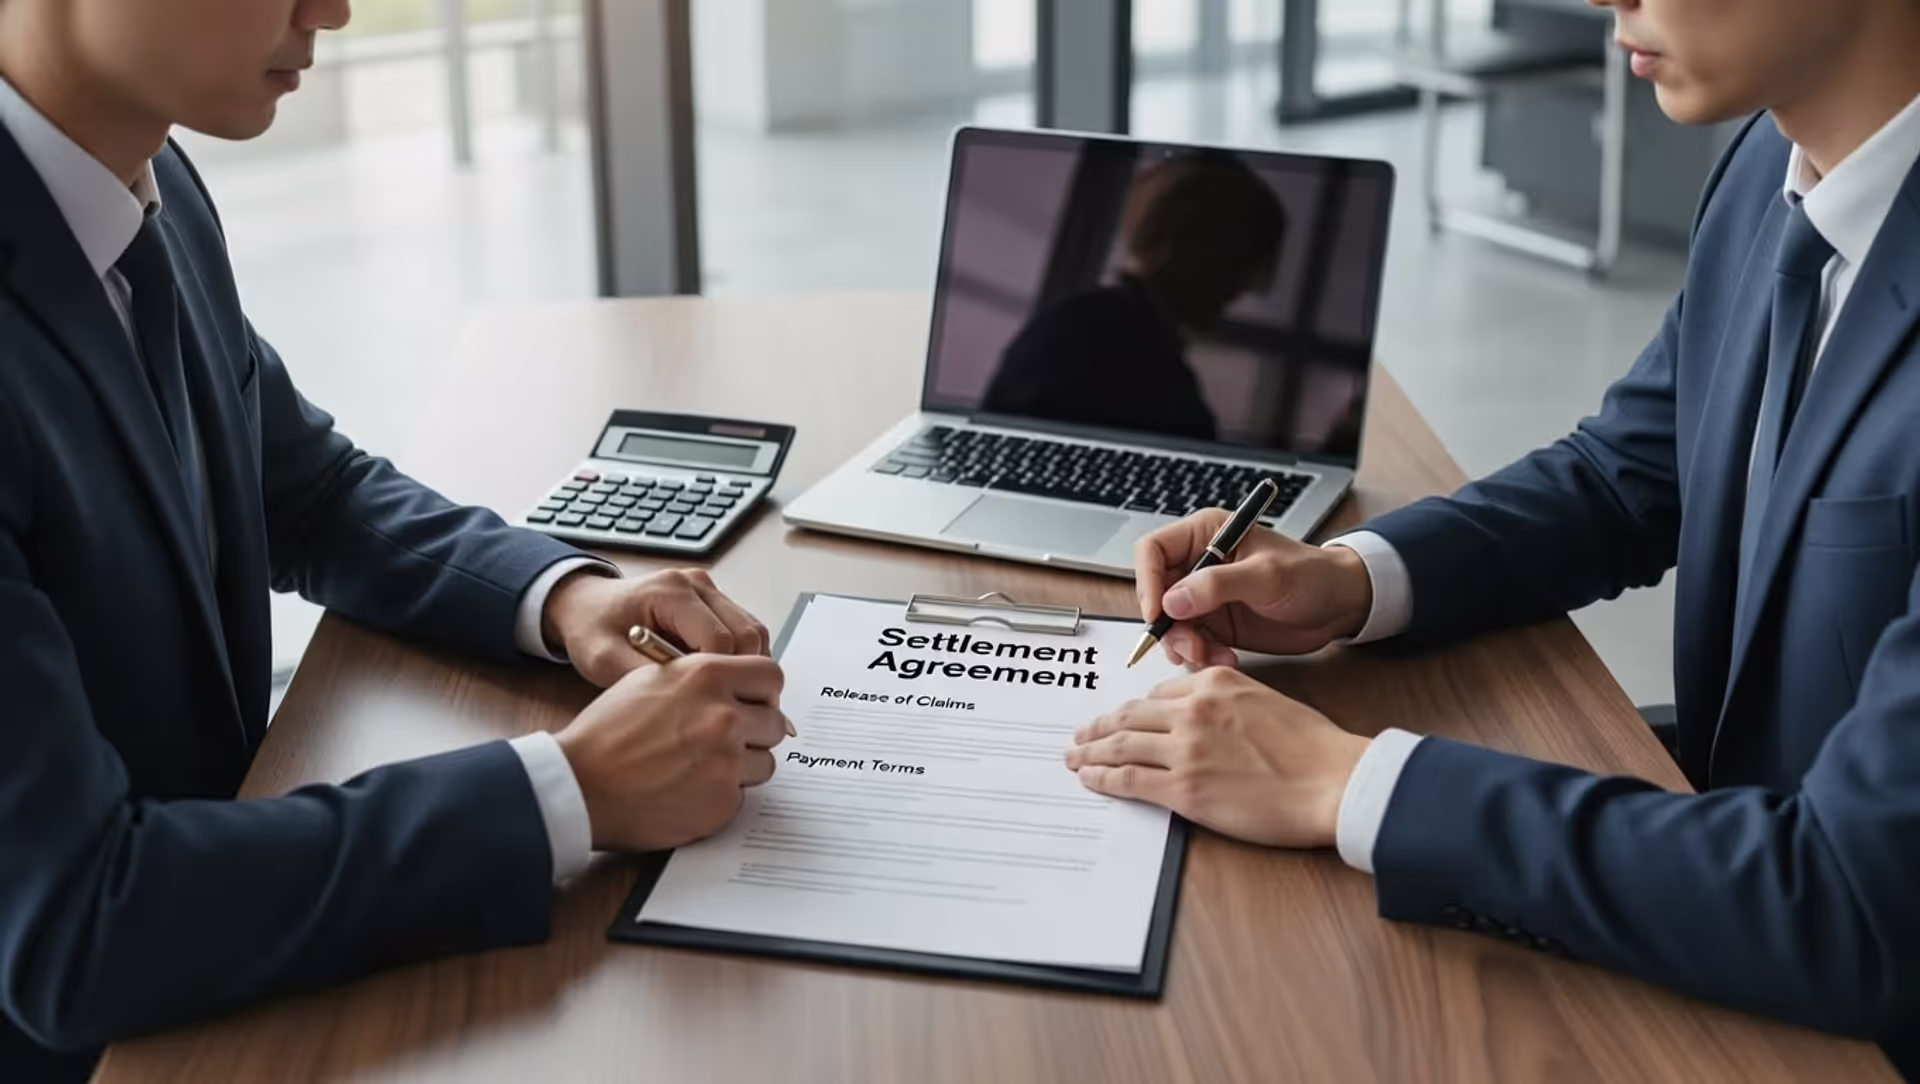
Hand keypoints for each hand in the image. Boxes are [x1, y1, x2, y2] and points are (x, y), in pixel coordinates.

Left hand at [543, 568, 770, 688]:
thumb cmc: (593, 628)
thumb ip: (644, 678)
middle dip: (742, 674)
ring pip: (754, 632)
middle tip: (727, 707)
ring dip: (747, 666)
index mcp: (670, 592)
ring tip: (725, 694)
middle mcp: (696, 584)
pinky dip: (741, 657)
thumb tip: (686, 703)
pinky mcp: (714, 599)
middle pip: (748, 634)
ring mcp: (709, 589)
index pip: (720, 639)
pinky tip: (720, 678)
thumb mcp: (604, 660)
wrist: (586, 605)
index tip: (709, 704)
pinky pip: (745, 629)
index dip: (721, 678)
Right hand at [555, 653, 789, 851]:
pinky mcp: (723, 802)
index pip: (770, 676)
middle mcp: (724, 716)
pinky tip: (689, 791)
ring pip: (765, 762)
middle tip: (724, 741)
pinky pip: (743, 796)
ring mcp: (727, 762)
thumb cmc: (605, 734)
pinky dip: (721, 796)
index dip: (762, 692)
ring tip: (700, 768)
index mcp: (707, 676)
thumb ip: (699, 676)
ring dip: (741, 767)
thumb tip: (736, 683)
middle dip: (754, 732)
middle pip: (774, 722)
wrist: (579, 786)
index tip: (752, 703)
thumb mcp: (649, 679)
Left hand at [1063, 668, 1367, 847]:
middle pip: (1128, 717)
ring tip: (1075, 757)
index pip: (1156, 694)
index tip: (1118, 719)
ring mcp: (1185, 751)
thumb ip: (1223, 699)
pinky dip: (1103, 779)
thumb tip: (1193, 711)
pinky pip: (1129, 781)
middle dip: (1099, 727)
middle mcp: (1193, 711)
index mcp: (1213, 683)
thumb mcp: (1264, 699)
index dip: (1131, 710)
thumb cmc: (1313, 747)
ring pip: (1120, 746)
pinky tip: (1091, 780)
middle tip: (1081, 735)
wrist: (1334, 781)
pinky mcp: (1184, 790)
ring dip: (1090, 752)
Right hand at [1134, 509, 1373, 667]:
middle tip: (1190, 647)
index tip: (1156, 612)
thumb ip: (1218, 585)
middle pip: (1156, 592)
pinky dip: (1201, 655)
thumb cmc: (1312, 575)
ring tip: (1210, 657)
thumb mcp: (1267, 576)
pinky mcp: (1215, 623)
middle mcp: (1199, 563)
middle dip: (1168, 624)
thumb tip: (1171, 601)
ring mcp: (1205, 596)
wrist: (1340, 605)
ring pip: (1170, 623)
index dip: (1147, 580)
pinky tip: (1225, 659)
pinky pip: (1191, 642)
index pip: (1153, 551)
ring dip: (1184, 645)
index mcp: (1206, 534)